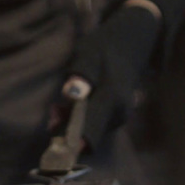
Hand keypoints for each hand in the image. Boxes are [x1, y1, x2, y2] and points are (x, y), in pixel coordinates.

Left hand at [66, 3, 161, 148]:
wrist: (131, 40)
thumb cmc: (107, 45)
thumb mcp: (89, 53)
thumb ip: (80, 75)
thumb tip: (70, 93)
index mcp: (112, 99)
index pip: (90, 135)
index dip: (70, 143)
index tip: (52, 143)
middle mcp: (119, 113)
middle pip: (87, 134)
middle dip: (66, 128)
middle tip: (53, 110)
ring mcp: (119, 116)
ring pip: (89, 130)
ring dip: (71, 121)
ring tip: (59, 103)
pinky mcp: (116, 115)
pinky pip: (94, 124)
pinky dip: (80, 117)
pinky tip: (72, 103)